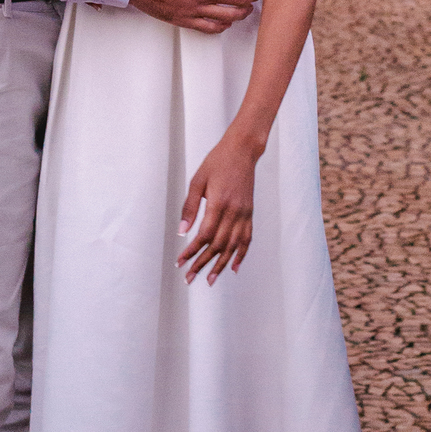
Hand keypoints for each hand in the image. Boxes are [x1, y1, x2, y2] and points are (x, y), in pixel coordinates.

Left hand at [177, 129, 260, 282]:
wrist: (242, 151)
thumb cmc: (217, 163)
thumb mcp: (198, 181)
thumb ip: (190, 207)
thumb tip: (182, 231)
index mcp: (219, 203)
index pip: (204, 236)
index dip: (192, 251)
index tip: (181, 262)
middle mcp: (234, 212)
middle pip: (218, 245)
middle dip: (202, 263)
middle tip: (190, 278)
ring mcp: (244, 214)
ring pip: (233, 246)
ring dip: (220, 265)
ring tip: (210, 280)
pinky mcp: (250, 213)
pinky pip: (247, 238)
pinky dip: (241, 255)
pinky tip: (233, 267)